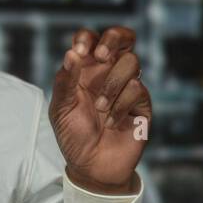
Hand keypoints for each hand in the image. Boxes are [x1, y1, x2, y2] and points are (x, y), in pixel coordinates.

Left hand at [49, 26, 151, 193]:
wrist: (92, 165)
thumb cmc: (74, 135)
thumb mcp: (61, 108)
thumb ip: (65, 81)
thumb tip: (72, 53)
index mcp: (86, 69)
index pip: (91, 39)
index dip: (87, 37)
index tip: (80, 51)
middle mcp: (109, 72)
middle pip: (123, 37)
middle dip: (113, 39)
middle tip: (100, 57)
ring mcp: (127, 86)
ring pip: (131, 62)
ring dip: (111, 85)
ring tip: (99, 108)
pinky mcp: (142, 103)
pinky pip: (137, 89)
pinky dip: (120, 106)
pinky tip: (111, 123)